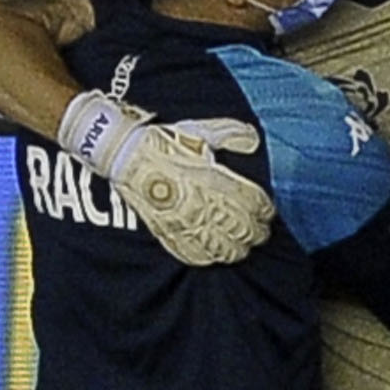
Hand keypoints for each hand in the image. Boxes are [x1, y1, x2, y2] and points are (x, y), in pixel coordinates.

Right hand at [57, 94, 274, 264]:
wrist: (123, 153)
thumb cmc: (163, 142)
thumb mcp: (201, 131)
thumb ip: (231, 135)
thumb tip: (251, 141)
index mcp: (215, 181)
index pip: (253, 204)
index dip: (265, 211)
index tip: (267, 212)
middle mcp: (203, 205)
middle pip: (242, 230)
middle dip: (255, 233)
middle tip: (260, 232)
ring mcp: (184, 222)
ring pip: (221, 248)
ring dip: (236, 250)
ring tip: (242, 247)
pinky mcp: (167, 232)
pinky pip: (193, 254)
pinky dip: (208, 258)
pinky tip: (215, 255)